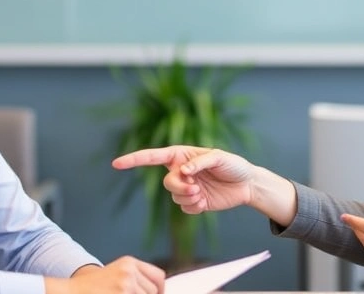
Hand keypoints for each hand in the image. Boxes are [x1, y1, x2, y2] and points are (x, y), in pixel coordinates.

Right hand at [46, 257, 164, 293]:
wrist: (72, 291)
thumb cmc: (92, 287)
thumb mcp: (116, 274)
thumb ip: (136, 278)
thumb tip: (158, 290)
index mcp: (129, 262)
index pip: (158, 276)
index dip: (161, 290)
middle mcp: (129, 271)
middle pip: (153, 291)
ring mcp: (125, 285)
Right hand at [112, 145, 255, 213]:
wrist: (247, 184)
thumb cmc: (234, 165)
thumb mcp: (219, 157)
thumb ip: (199, 162)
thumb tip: (183, 170)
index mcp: (182, 155)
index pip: (153, 157)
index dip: (134, 160)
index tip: (117, 164)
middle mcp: (181, 171)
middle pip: (167, 182)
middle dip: (179, 187)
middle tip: (195, 187)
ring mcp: (187, 187)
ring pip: (175, 197)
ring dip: (188, 197)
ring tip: (202, 194)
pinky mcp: (194, 202)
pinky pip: (184, 208)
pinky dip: (193, 207)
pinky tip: (204, 202)